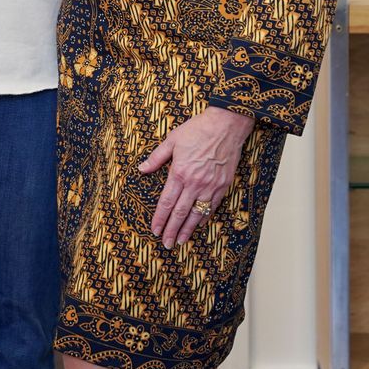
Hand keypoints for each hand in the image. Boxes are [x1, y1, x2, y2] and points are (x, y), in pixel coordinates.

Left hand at [140, 107, 254, 247]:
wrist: (226, 125)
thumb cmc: (198, 129)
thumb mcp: (172, 140)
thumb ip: (156, 157)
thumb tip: (142, 168)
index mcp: (179, 172)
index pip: (166, 202)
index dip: (160, 218)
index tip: (155, 230)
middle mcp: (194, 183)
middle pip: (180, 213)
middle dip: (172, 230)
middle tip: (166, 244)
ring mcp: (210, 185)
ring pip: (197, 214)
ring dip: (188, 229)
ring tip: (181, 241)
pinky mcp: (223, 185)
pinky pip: (212, 206)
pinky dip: (204, 217)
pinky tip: (198, 225)